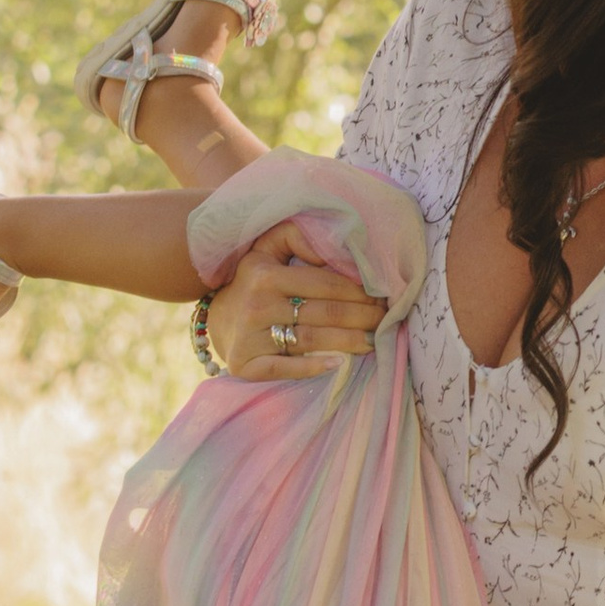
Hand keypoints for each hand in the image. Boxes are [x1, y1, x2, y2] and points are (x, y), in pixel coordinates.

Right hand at [209, 223, 387, 377]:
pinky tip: (338, 364)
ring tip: (375, 341)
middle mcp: (257, 304)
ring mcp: (251, 337)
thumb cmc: (254, 282)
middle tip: (387, 320)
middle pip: (325, 313)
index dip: (359, 291)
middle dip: (364, 317)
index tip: (383, 296)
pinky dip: (314, 368)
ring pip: (314, 340)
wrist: (217, 320)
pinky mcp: (246, 365)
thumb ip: (297, 237)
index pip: (326, 283)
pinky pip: (286, 368)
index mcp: (265, 273)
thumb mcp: (267, 250)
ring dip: (351, 342)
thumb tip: (336, 243)